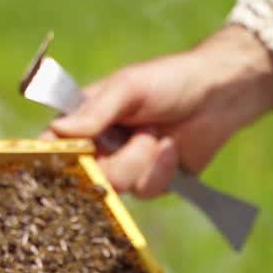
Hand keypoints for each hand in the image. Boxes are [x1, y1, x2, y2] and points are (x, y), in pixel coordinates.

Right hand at [44, 25, 272, 197]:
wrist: (219, 96)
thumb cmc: (169, 80)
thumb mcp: (128, 88)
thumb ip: (95, 112)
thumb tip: (58, 130)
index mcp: (85, 120)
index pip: (55, 146)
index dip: (54, 160)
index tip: (65, 162)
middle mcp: (100, 147)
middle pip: (87, 175)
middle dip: (117, 160)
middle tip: (142, 133)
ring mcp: (125, 167)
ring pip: (118, 186)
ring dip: (144, 160)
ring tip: (159, 135)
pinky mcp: (151, 182)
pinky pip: (146, 191)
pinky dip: (162, 170)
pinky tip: (173, 149)